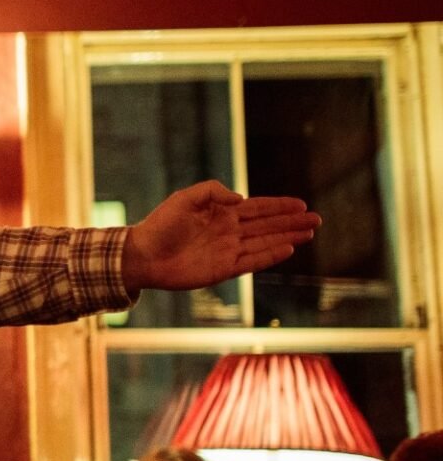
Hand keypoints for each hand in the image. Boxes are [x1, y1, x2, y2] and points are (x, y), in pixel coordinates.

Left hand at [120, 181, 318, 293]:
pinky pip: (253, 261)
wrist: (143, 255)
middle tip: (317, 219)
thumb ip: (213, 191)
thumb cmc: (160, 225)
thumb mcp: (185, 198)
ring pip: (265, 242)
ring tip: (310, 232)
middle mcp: (228, 232)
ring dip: (287, 237)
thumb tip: (241, 199)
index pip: (258, 208)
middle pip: (267, 225)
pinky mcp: (224, 268)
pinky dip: (270, 255)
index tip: (301, 204)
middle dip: (292, 222)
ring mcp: (228, 250)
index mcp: (221, 213)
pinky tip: (288, 248)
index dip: (280, 206)